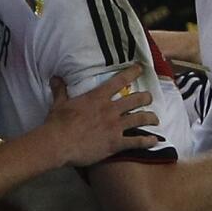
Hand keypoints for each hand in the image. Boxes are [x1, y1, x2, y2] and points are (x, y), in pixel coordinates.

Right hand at [41, 63, 159, 166]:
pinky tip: (155, 141)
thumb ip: (61, 90)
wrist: (58, 143)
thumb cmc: (58, 123)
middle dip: (146, 98)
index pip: (119, 80)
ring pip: (140, 118)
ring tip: (156, 118)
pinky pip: (137, 141)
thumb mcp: (59, 103)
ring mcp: (115, 126)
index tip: (141, 68)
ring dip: (150, 117)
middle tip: (150, 98)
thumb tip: (55, 77)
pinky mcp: (116, 143)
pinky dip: (147, 141)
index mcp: (98, 97)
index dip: (132, 72)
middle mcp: (110, 109)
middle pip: (135, 99)